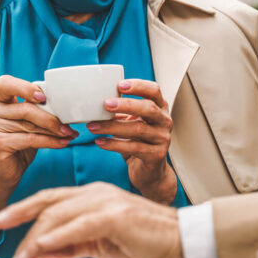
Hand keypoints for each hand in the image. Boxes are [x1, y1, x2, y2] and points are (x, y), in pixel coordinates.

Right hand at [0, 75, 77, 243]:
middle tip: (69, 124)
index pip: (5, 83)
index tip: (44, 97)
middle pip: (25, 107)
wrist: (2, 176)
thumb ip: (38, 111)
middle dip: (51, 117)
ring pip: (30, 125)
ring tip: (70, 134)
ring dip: (55, 131)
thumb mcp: (28, 124)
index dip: (25, 87)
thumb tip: (68, 106)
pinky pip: (30, 139)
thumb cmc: (19, 146)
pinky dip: (50, 142)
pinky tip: (63, 143)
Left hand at [0, 182, 184, 257]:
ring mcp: (107, 202)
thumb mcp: (100, 244)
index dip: (23, 208)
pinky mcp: (117, 216)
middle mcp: (97, 194)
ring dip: (35, 239)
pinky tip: (43, 245)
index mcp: (93, 197)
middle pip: (50, 203)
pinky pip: (81, 225)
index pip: (51, 200)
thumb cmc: (148, 241)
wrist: (182, 242)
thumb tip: (40, 248)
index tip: (2, 220)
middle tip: (2, 237)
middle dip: (20, 219)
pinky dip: (59, 235)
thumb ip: (70, 244)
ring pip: (60, 216)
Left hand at [87, 79, 176, 203]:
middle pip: (148, 108)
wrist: (149, 172)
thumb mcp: (132, 122)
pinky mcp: (156, 155)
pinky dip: (114, 144)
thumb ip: (122, 111)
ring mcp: (163, 139)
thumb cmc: (138, 141)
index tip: (120, 85)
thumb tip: (95, 100)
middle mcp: (165, 121)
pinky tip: (100, 142)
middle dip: (126, 104)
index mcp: (160, 108)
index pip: (154, 90)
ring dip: (112, 127)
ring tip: (93, 126)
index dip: (138, 86)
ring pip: (138, 129)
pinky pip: (134, 147)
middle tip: (105, 104)